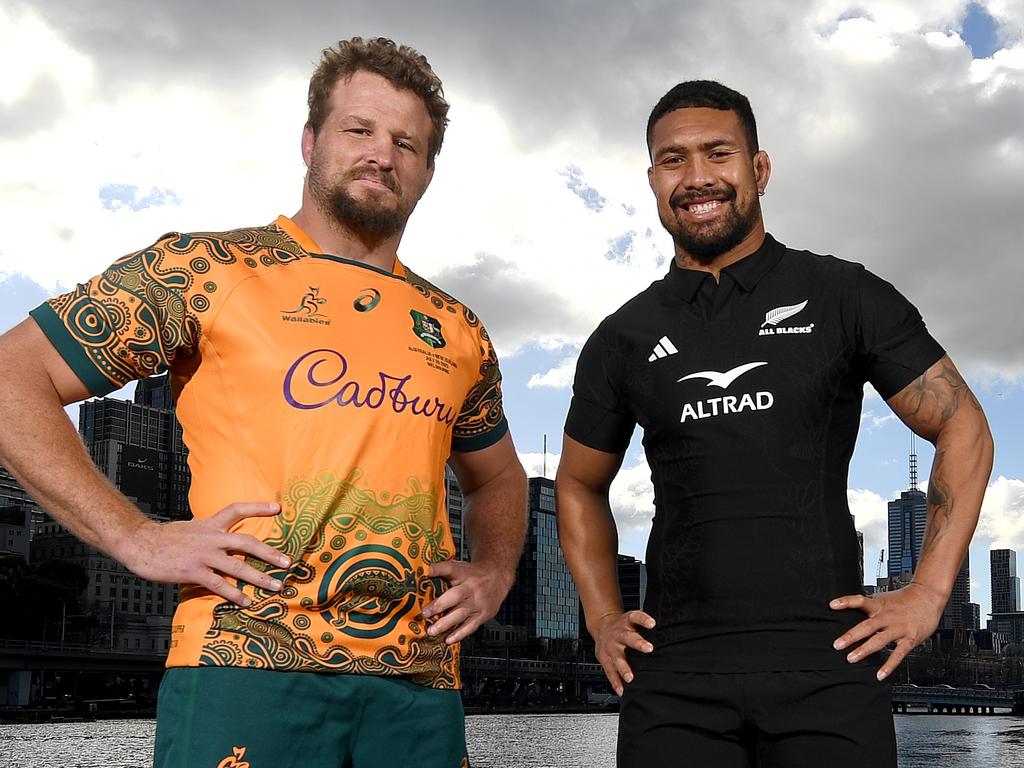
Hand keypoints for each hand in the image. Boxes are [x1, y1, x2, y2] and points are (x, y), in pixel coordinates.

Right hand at [118, 502, 290, 606]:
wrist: (139, 543)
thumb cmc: (163, 538)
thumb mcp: (189, 528)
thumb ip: (206, 530)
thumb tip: (218, 533)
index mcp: (209, 525)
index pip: (237, 510)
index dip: (258, 508)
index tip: (278, 508)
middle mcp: (211, 538)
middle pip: (247, 542)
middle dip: (269, 553)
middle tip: (287, 561)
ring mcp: (203, 555)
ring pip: (238, 566)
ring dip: (259, 577)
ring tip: (275, 586)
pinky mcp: (193, 571)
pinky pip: (219, 584)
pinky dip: (234, 594)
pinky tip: (246, 601)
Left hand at [422, 560, 512, 644]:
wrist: (498, 577)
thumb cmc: (472, 574)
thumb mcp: (459, 567)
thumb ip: (441, 571)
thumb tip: (418, 575)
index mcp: (463, 572)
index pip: (449, 568)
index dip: (436, 569)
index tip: (425, 572)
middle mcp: (471, 587)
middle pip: (455, 596)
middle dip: (439, 605)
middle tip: (424, 614)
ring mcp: (478, 602)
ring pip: (461, 613)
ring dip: (446, 624)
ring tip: (432, 631)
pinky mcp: (483, 614)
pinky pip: (470, 626)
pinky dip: (459, 634)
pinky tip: (449, 640)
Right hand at [593, 610, 655, 695]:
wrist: (601, 626)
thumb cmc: (622, 625)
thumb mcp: (631, 619)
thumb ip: (644, 622)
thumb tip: (666, 625)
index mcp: (627, 622)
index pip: (636, 617)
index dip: (644, 619)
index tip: (652, 624)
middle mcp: (618, 634)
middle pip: (628, 638)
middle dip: (638, 644)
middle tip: (649, 649)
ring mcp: (611, 647)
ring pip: (618, 658)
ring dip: (624, 668)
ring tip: (630, 677)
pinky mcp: (605, 659)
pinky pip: (610, 671)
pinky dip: (615, 682)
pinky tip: (622, 690)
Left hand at [830, 582, 945, 679]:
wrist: (928, 596)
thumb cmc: (904, 599)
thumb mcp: (883, 599)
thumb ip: (869, 606)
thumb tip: (849, 610)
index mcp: (879, 605)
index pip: (860, 600)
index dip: (846, 602)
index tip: (832, 605)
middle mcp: (887, 616)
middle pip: (867, 626)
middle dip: (851, 636)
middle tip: (837, 645)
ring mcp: (899, 628)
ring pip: (880, 640)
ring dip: (865, 650)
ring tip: (851, 658)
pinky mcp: (910, 639)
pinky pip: (898, 654)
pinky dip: (889, 665)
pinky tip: (880, 674)